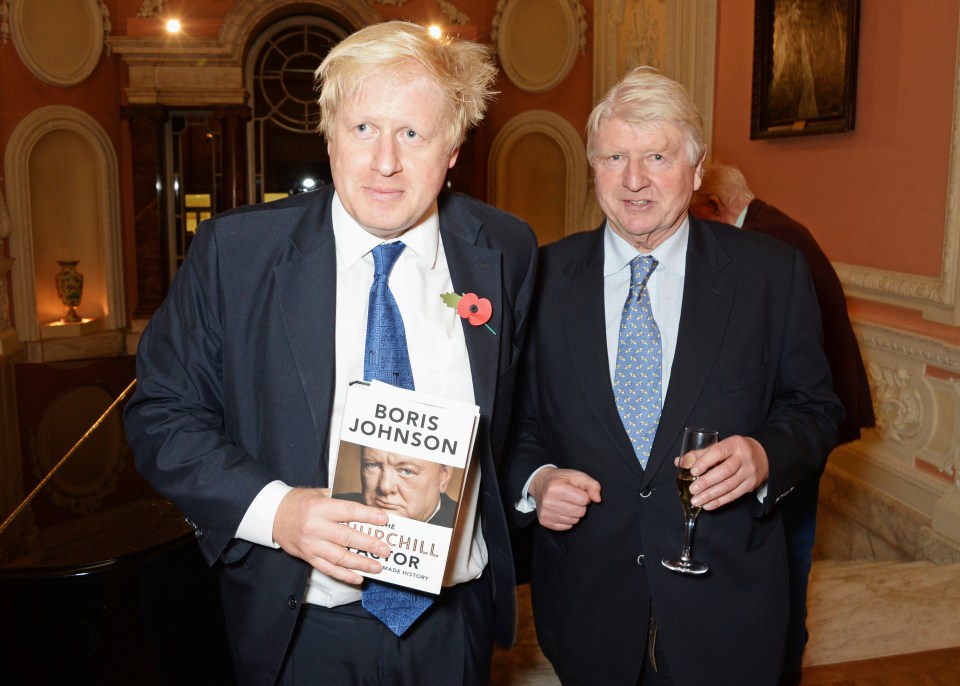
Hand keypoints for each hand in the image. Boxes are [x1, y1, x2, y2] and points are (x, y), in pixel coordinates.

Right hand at [273, 487, 392, 584]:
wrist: (272, 515)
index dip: (368, 516)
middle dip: (369, 545)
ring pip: (339, 557)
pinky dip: (344, 575)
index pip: (349, 511)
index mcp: (321, 508)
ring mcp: (312, 544)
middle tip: (386, 550)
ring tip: (377, 567)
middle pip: (347, 537)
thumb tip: (365, 508)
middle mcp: (316, 527)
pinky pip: (328, 569)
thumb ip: (339, 501)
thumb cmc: (299, 502)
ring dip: (360, 564)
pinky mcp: (308, 556)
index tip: (384, 520)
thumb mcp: (318, 494)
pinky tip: (358, 578)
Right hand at [529, 467, 601, 530]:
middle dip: (580, 506)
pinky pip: (566, 527)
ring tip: (567, 504)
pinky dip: (567, 520)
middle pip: (579, 512)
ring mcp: (545, 513)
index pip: (584, 500)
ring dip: (574, 514)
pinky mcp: (544, 522)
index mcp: (556, 488)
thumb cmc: (561, 479)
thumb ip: (592, 485)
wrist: (540, 483)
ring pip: (574, 521)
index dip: (585, 496)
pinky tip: (562, 510)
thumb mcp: (577, 476)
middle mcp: (548, 501)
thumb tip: (598, 499)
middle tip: (573, 498)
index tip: (578, 492)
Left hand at [678, 435, 768, 510]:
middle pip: (725, 471)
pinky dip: (719, 501)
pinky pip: (734, 495)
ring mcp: (748, 473)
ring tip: (696, 500)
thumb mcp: (720, 446)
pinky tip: (707, 505)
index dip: (705, 462)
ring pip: (729, 486)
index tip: (693, 471)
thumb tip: (679, 461)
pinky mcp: (750, 485)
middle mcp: (743, 458)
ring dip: (711, 495)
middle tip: (693, 489)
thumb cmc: (734, 450)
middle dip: (707, 482)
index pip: (719, 452)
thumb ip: (700, 454)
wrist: (762, 456)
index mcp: (734, 444)